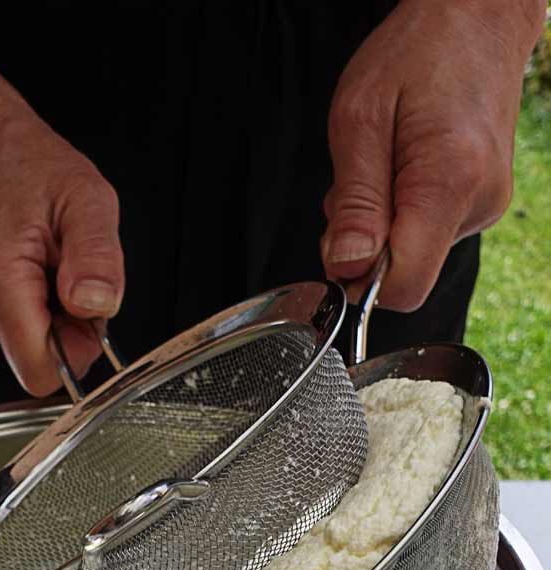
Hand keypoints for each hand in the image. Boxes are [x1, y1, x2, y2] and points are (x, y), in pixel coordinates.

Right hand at [0, 100, 123, 394]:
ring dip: (61, 312)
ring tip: (54, 256)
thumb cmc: (24, 162)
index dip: (79, 353)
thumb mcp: (84, 196)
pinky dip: (45, 303)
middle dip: (73, 328)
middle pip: (43, 361)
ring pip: (37, 345)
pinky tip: (41, 262)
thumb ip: (97, 256)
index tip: (89, 310)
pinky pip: (26, 327)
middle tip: (74, 268)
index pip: (41, 372)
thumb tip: (98, 307)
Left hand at [321, 0, 545, 309]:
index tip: (339, 243)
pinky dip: (403, 209)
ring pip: (414, 253)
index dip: (361, 280)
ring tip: (386, 159)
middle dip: (367, 244)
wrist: (475, 17)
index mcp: (449, 183)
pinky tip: (405, 164)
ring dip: (382, 222)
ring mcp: (486, 205)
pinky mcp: (482, 202)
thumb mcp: (359, 120)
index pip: (404, 286)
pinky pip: (428, 231)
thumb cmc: (416, 53)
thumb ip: (354, 203)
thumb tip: (346, 268)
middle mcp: (479, 203)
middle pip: (406, 274)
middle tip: (360, 180)